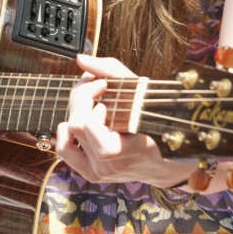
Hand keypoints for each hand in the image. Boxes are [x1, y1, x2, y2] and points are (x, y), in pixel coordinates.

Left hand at [56, 54, 195, 186]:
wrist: (167, 160)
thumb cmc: (159, 123)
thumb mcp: (141, 92)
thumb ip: (110, 71)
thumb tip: (80, 59)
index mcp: (125, 149)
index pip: (86, 125)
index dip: (89, 97)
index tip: (104, 85)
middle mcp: (108, 166)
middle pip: (76, 125)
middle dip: (82, 96)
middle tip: (97, 85)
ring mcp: (98, 173)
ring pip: (67, 136)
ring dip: (76, 111)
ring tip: (92, 103)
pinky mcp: (91, 174)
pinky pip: (65, 151)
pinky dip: (65, 132)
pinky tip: (78, 120)